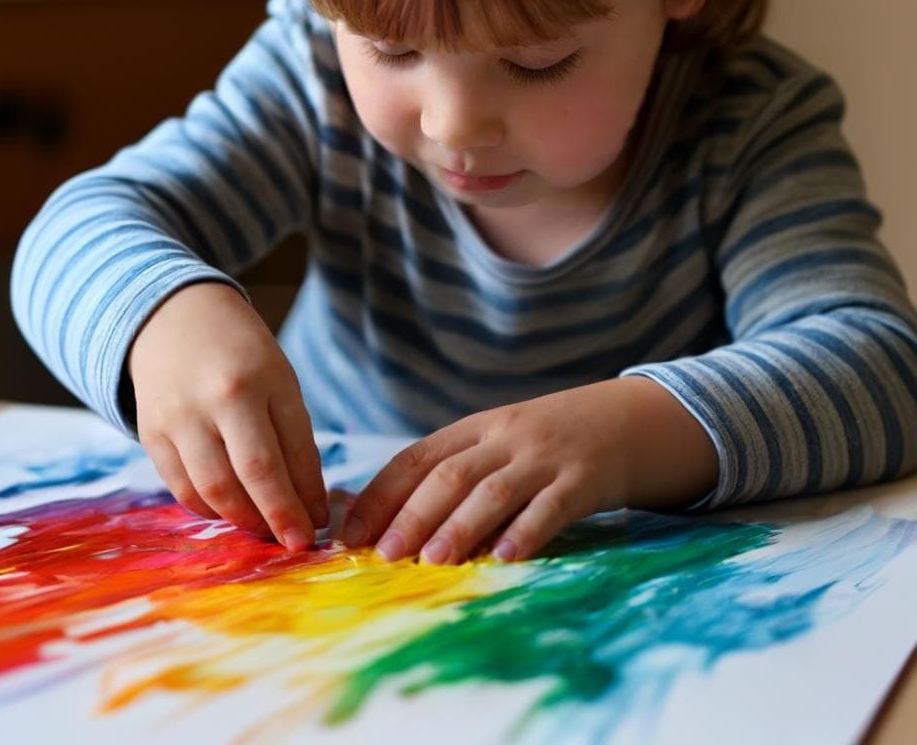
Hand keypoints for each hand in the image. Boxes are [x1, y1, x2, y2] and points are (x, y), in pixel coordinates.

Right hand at [128, 281, 327, 550]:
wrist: (173, 318)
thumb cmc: (240, 353)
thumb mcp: (280, 381)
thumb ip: (293, 438)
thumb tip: (309, 503)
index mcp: (258, 381)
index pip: (288, 453)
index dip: (306, 497)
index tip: (320, 525)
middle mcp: (216, 400)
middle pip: (251, 475)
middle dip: (278, 518)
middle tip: (297, 543)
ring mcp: (178, 418)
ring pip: (212, 490)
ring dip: (244, 520)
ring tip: (265, 530)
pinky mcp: (150, 434)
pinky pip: (182, 488)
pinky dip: (209, 509)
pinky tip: (230, 513)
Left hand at [341, 377, 717, 563]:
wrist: (628, 419)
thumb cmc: (549, 442)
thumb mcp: (499, 443)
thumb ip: (455, 473)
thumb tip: (393, 523)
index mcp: (474, 430)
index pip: (416, 458)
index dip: (381, 495)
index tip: (352, 532)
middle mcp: (504, 438)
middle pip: (449, 475)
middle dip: (412, 516)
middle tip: (384, 556)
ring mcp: (544, 457)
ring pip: (493, 491)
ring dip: (460, 526)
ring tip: (434, 560)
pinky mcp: (584, 478)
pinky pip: (552, 507)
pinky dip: (527, 532)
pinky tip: (506, 558)